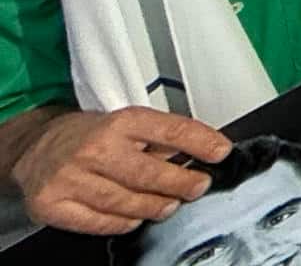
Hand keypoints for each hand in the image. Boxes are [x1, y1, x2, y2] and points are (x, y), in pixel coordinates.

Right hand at [8, 106, 232, 235]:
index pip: (169, 129)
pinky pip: (98, 221)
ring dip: (154, 207)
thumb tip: (201, 152)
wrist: (35, 146)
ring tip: (169, 205)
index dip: (200, 141)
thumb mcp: (124, 124)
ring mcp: (71, 178)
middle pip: (148, 173)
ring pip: (125, 202)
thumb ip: (158, 139)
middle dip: (181, 182)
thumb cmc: (88, 135)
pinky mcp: (53, 204)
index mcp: (119, 122)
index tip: (221, 151)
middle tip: (198, 186)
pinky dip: (122, 223)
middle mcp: (95, 149)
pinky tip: (134, 218)